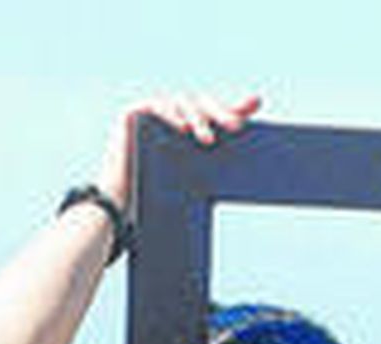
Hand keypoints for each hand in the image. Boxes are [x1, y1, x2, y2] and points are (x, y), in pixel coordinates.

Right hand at [95, 92, 262, 209]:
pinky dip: (169, 114)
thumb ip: (218, 173)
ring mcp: (155, 112)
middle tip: (236, 127)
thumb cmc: (160, 194)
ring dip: (197, 119)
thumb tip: (243, 156)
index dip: (236, 106)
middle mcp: (176, 116)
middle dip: (220, 113)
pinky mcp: (134, 112)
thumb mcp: (198, 181)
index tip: (256, 103)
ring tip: (207, 138)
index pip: (218, 113)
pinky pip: (155, 106)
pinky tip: (181, 127)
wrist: (124, 204)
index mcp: (193, 130)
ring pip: (182, 104)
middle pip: (203, 105)